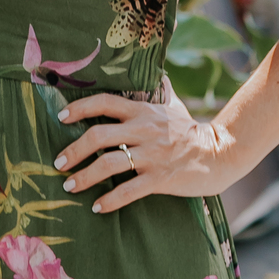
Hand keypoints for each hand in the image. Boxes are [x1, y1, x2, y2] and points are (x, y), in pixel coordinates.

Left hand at [52, 89, 236, 215]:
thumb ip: (160, 90)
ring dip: (84, 176)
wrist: (220, 153)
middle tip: (57, 162)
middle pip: (98, 134)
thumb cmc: (192, 130)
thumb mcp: (173, 105)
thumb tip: (157, 73)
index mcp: (142, 111)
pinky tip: (97, 206)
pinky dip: (110, 200)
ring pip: (109, 164)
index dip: (79, 108)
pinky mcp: (161, 178)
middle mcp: (143, 130)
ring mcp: (152, 155)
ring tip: (69, 186)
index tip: (60, 118)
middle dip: (74, 149)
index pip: (103, 102)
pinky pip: (129, 190)